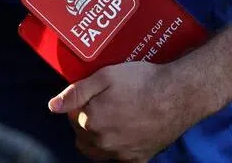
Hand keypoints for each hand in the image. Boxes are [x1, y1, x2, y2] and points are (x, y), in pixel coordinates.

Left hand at [48, 62, 200, 161]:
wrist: (178, 95)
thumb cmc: (141, 81)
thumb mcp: (105, 76)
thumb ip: (76, 93)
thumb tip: (53, 107)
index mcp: (91, 122)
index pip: (72, 117)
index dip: (80, 104)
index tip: (93, 94)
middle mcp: (104, 143)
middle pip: (82, 136)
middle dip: (86, 122)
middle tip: (101, 105)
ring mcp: (122, 154)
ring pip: (98, 151)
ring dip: (97, 139)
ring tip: (109, 120)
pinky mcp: (139, 159)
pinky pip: (120, 160)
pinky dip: (118, 150)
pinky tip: (126, 135)